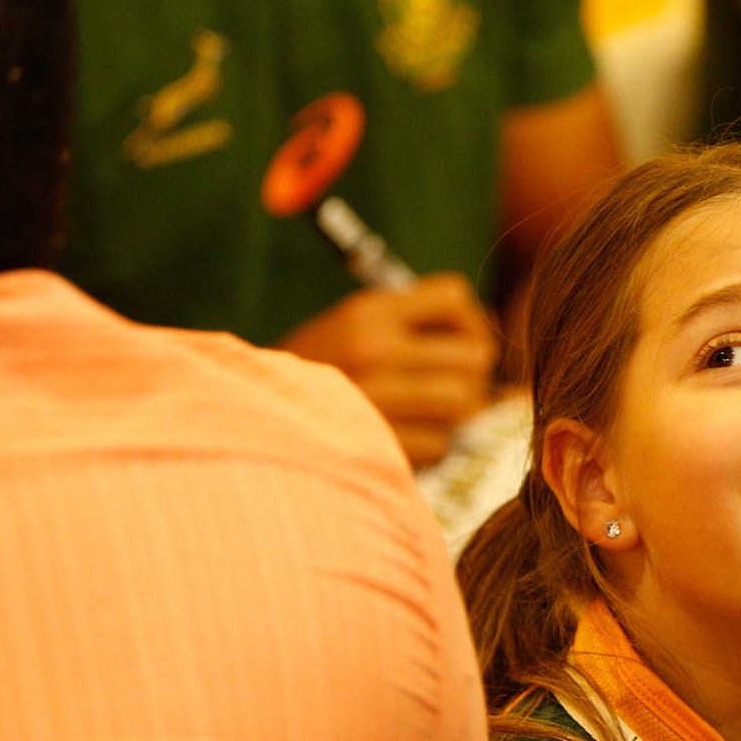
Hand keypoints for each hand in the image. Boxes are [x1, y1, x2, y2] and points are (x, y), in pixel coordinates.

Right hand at [276, 273, 495, 467]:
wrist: (251, 419)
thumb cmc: (318, 373)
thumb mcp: (352, 326)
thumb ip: (412, 323)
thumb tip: (490, 334)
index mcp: (367, 312)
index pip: (454, 295)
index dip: (469, 319)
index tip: (457, 339)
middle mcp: (372, 347)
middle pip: (474, 355)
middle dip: (473, 373)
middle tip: (453, 384)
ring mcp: (375, 396)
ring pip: (464, 400)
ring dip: (458, 412)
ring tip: (430, 413)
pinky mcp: (377, 442)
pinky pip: (441, 443)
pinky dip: (433, 445)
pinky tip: (406, 439)